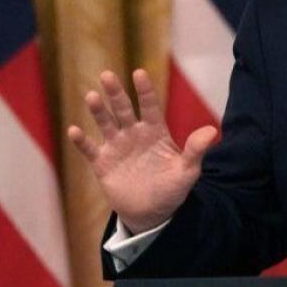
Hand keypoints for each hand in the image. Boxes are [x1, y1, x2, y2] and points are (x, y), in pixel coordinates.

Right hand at [67, 69, 216, 233]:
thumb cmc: (171, 189)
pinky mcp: (102, 163)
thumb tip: (212, 131)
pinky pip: (90, 149)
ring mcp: (116, 147)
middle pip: (123, 109)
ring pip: (105, 124)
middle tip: (107, 75)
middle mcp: (134, 134)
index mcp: (155, 132)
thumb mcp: (187, 171)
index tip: (139, 73)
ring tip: (91, 97)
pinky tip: (74, 131)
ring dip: (98, 111)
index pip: (150, 106)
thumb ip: (195, 150)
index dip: (145, 91)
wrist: (151, 213)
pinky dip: (81, 141)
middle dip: (115, 93)